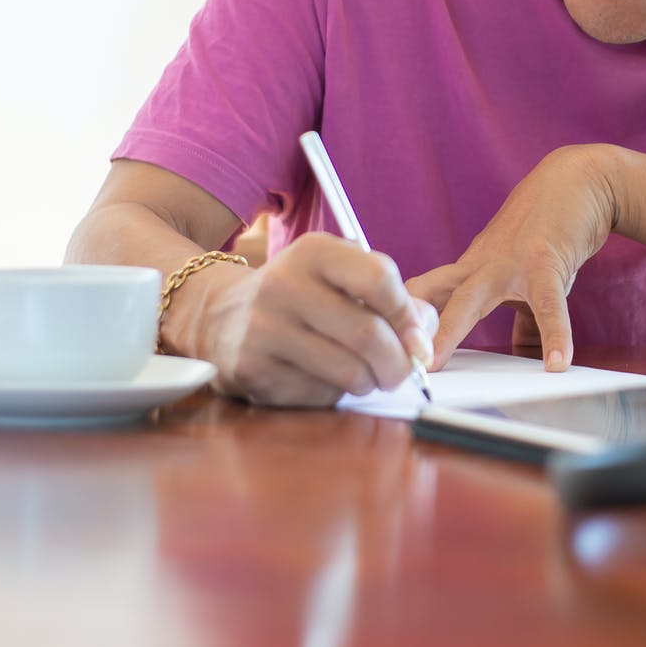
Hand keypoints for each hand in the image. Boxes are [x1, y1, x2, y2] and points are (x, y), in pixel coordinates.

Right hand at [193, 232, 438, 406]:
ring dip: (368, 382)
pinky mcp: (253, 370)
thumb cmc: (299, 296)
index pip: (380, 280)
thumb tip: (425, 336)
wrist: (220, 314)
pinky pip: (319, 394)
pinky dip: (333, 393)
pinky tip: (320, 377)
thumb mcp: (339, 276)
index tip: (417, 338)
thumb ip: (391, 298)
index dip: (408, 316)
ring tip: (363, 374)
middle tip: (401, 372)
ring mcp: (264, 329)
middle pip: (369, 334)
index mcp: (313, 252)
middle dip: (397, 362)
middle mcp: (284, 285)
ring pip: (349, 372)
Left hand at [406, 145, 620, 371]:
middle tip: (384, 356)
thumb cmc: (550, 229)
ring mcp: (510, 262)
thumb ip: (524, 318)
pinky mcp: (546, 263)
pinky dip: (554, 335)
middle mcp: (482, 263)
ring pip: (470, 298)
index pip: (427, 295)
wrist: (579, 180)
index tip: (383, 349)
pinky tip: (557, 363)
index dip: (403, 319)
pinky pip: (548, 305)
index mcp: (472, 267)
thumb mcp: (528, 273)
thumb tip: (526, 360)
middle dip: (406, 324)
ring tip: (435, 362)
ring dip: (449, 328)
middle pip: (432, 294)